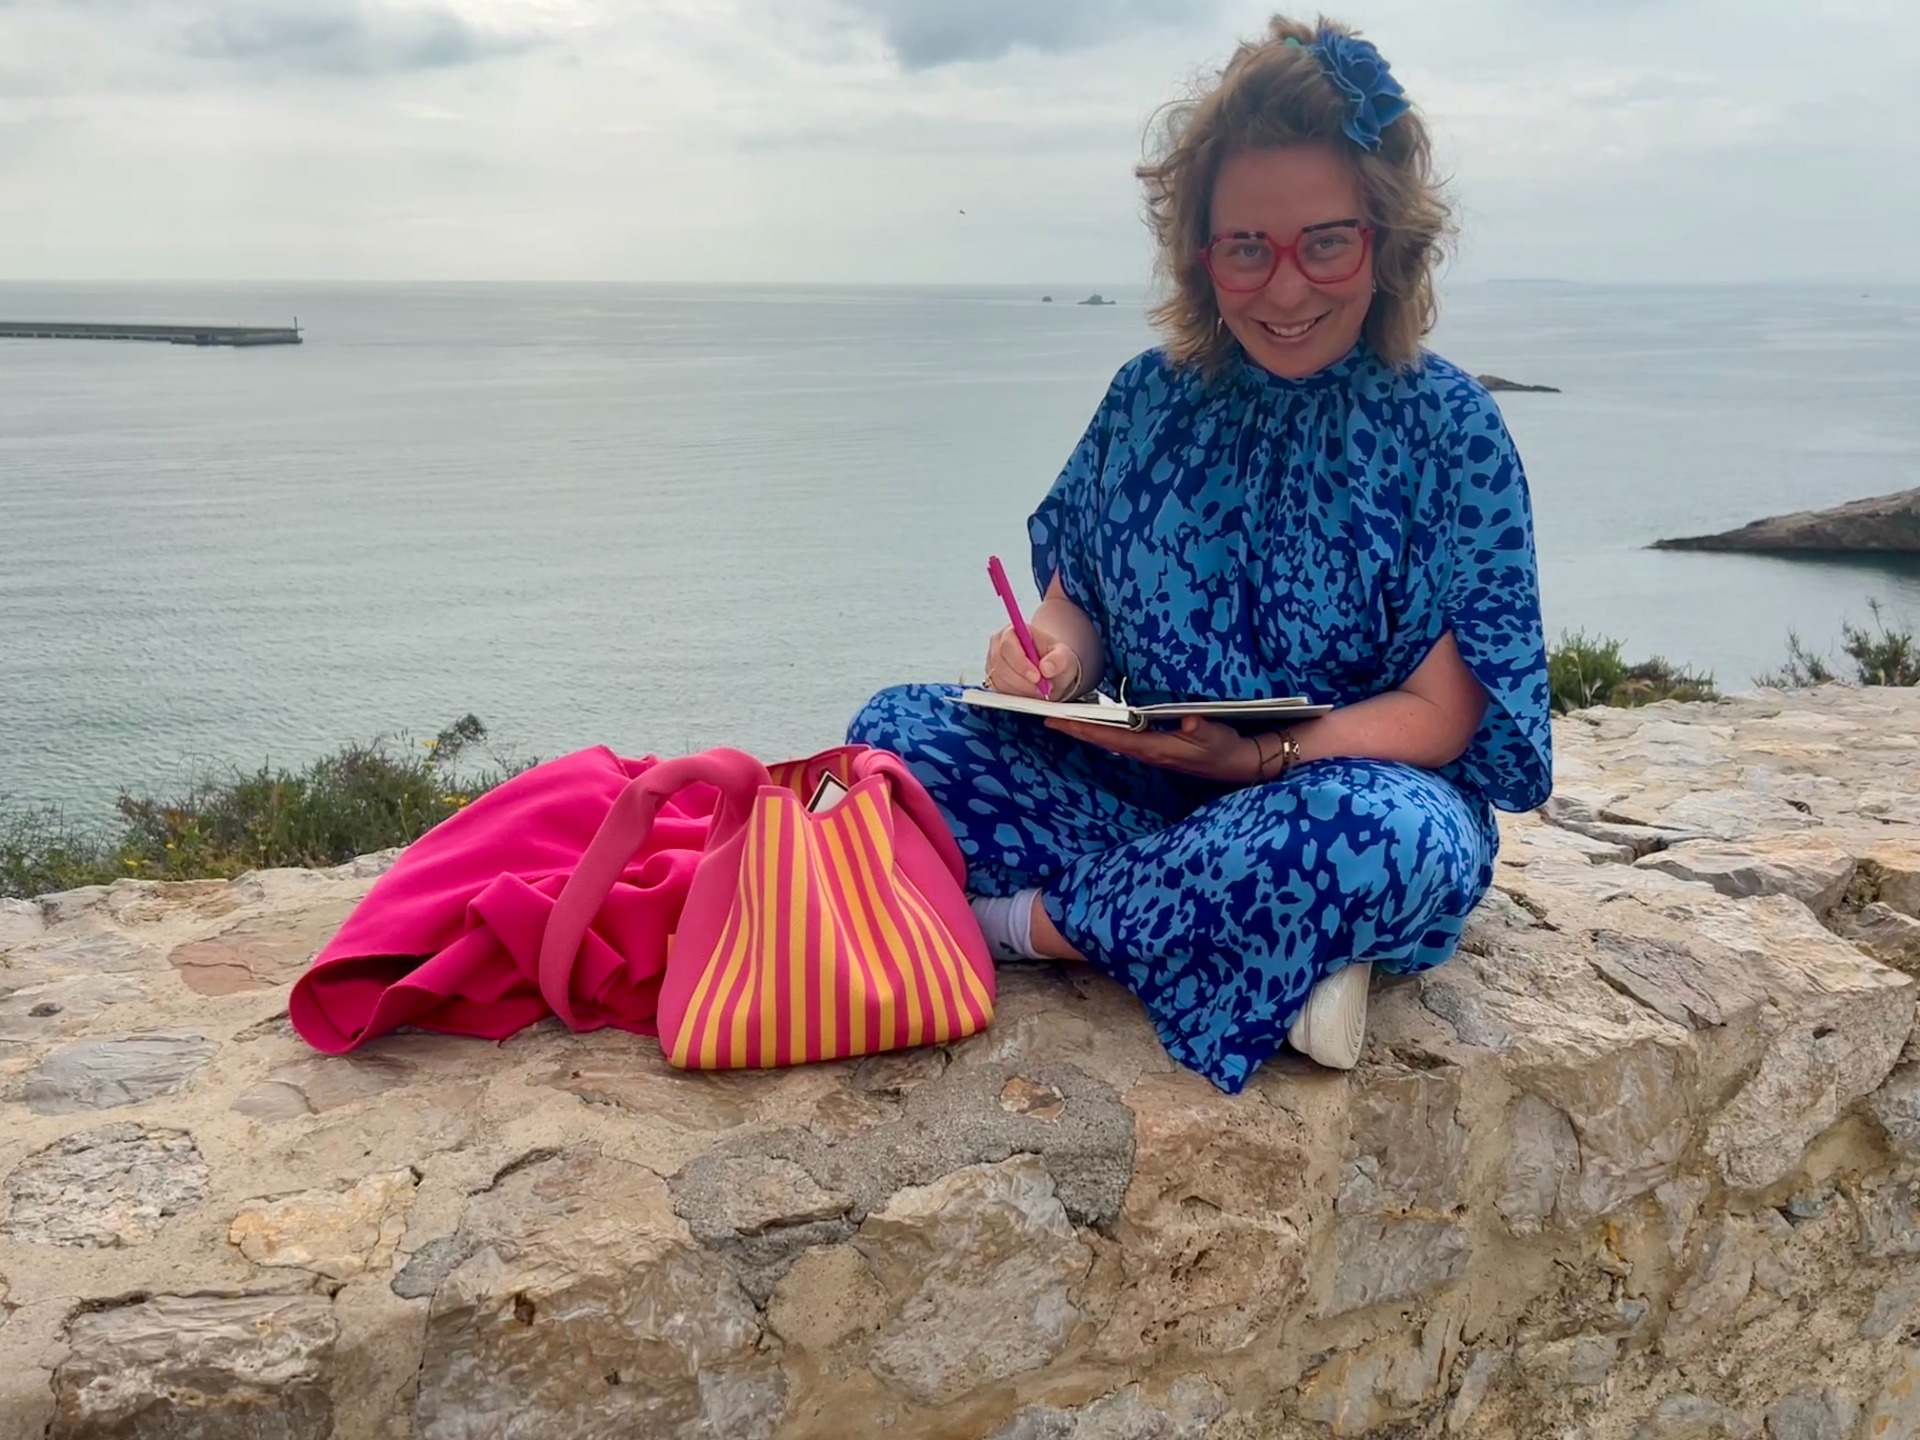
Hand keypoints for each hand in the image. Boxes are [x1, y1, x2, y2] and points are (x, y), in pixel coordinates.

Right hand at [985, 624, 1084, 699]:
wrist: (1049, 670)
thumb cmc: (1054, 659)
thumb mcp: (1064, 656)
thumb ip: (1058, 659)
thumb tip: (1046, 668)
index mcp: (1013, 632)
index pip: (1008, 645)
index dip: (1020, 663)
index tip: (1036, 677)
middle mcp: (998, 645)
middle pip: (1000, 665)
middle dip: (1022, 681)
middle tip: (1041, 688)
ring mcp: (993, 663)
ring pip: (999, 681)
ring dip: (1020, 690)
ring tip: (1039, 690)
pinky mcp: (993, 679)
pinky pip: (999, 691)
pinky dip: (1016, 696)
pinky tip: (1030, 693)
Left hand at [1045, 714, 1261, 783]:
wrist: (1234, 764)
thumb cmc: (1223, 748)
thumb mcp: (1215, 736)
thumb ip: (1200, 729)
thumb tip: (1187, 723)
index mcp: (1154, 747)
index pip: (1111, 736)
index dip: (1085, 728)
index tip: (1060, 721)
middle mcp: (1145, 750)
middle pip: (1102, 739)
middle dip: (1075, 728)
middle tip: (1047, 718)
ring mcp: (1148, 750)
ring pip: (1109, 739)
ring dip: (1086, 729)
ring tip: (1063, 718)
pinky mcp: (1153, 746)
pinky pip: (1120, 737)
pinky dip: (1102, 729)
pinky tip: (1094, 721)